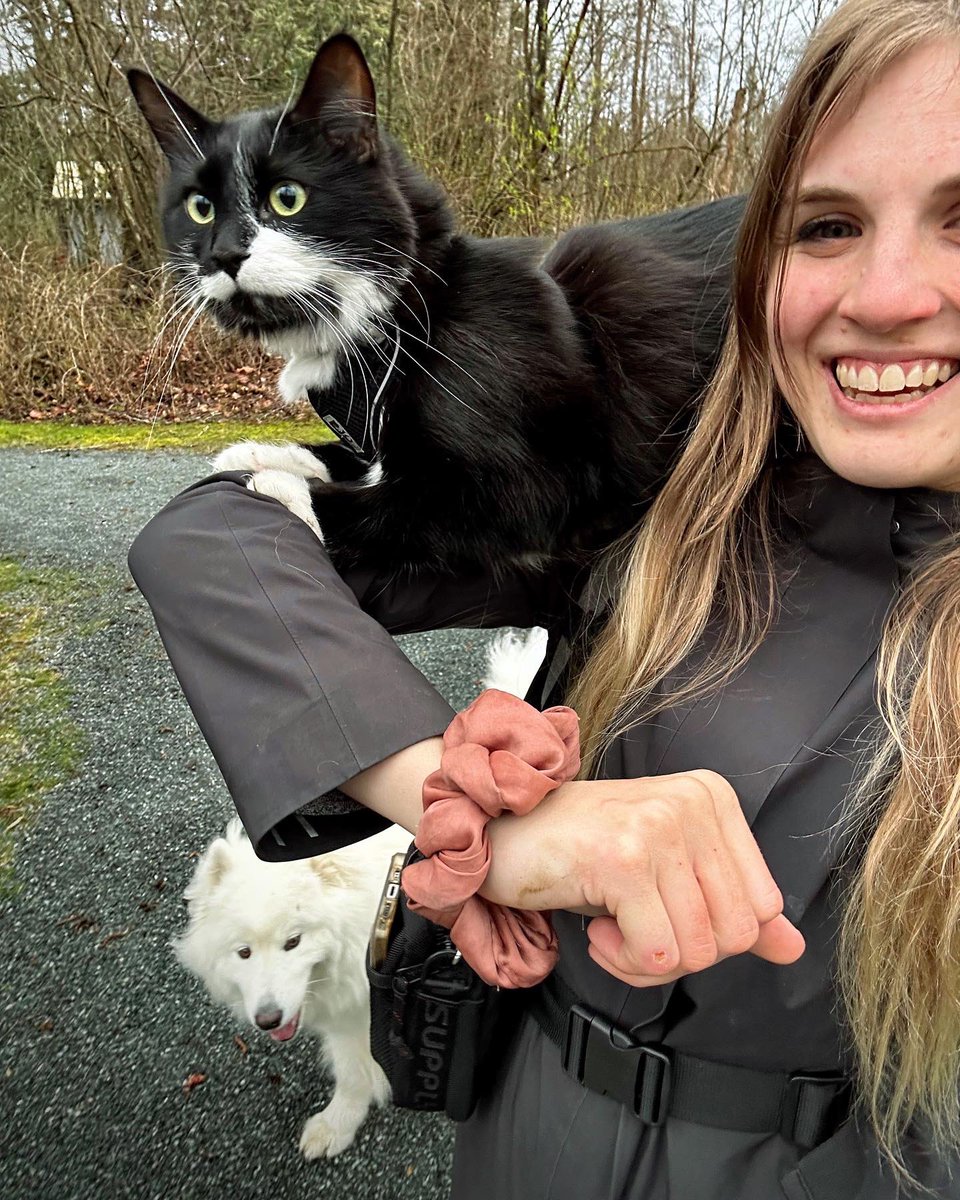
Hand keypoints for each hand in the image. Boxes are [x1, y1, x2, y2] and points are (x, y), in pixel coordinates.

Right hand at [483, 770, 804, 986]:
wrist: (499, 832)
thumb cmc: (580, 850)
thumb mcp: (665, 872)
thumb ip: (732, 906)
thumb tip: (793, 947)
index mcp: (711, 797)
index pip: (762, 905)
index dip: (712, 933)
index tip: (662, 911)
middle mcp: (692, 804)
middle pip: (736, 933)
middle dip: (682, 953)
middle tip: (634, 928)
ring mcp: (658, 828)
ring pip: (698, 950)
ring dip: (647, 962)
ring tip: (612, 928)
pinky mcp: (623, 860)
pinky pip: (656, 954)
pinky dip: (624, 962)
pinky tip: (597, 929)